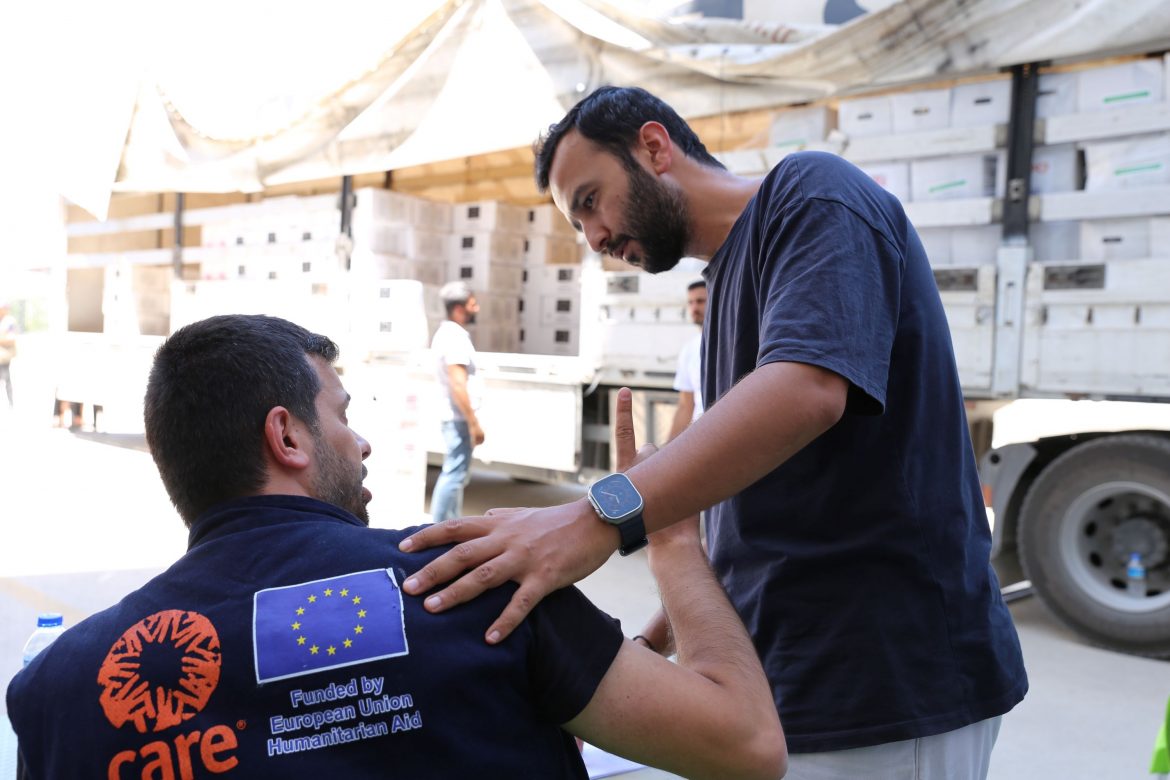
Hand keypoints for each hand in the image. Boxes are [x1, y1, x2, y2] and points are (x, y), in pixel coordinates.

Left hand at [399, 387, 643, 642]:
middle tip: (407, 589)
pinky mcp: (546, 576)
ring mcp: (526, 558)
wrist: (597, 520)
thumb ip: (499, 518)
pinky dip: (505, 620)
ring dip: (457, 593)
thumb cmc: (559, 520)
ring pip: (484, 575)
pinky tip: (491, 637)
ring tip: (432, 609)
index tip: (401, 549)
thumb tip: (480, 518)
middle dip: (432, 571)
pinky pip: (522, 601)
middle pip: (462, 554)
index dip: (427, 537)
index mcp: (499, 524)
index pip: (455, 527)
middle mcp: (507, 538)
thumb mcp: (523, 514)